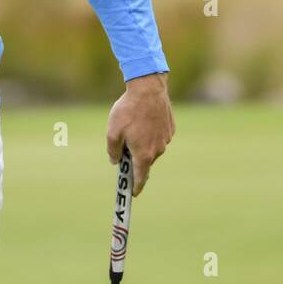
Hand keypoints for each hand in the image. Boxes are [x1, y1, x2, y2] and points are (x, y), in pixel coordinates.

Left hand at [106, 72, 173, 196]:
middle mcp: (157, 150)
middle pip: (145, 161)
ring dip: (143, 143)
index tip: (132, 194)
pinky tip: (143, 120)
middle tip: (124, 148)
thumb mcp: (113, 132)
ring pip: (152, 148)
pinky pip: (158, 136)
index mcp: (143, 154)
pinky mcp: (170, 128)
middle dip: (135, 158)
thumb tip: (115, 161)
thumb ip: (113, 151)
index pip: (140, 178)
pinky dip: (151, 133)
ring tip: (132, 127)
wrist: (148, 89)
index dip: (135, 187)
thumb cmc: (128, 111)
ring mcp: (165, 139)